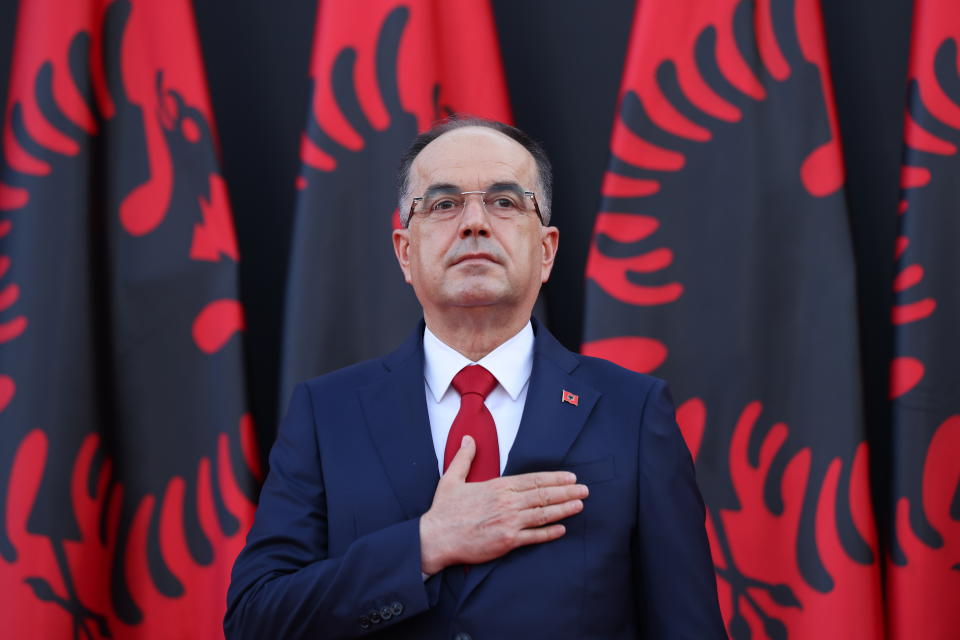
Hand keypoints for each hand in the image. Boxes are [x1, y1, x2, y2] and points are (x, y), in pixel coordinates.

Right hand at [419, 435, 588, 575]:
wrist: (436, 538)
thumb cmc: (444, 511)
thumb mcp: (452, 478)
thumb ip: (464, 458)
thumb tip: (469, 439)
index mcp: (497, 486)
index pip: (533, 480)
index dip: (554, 478)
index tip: (570, 477)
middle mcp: (507, 503)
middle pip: (543, 495)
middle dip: (566, 492)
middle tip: (584, 490)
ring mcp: (508, 522)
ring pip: (543, 514)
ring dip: (564, 509)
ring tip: (580, 505)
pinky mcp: (507, 541)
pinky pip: (534, 536)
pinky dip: (549, 532)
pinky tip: (562, 529)